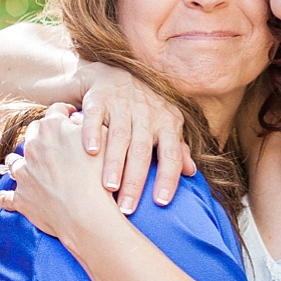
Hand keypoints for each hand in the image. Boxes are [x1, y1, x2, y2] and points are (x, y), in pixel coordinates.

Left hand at [0, 106, 117, 250]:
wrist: (88, 214)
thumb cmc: (101, 176)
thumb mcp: (105, 140)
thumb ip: (87, 125)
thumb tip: (75, 120)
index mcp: (53, 127)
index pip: (56, 111)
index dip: (65, 113)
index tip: (70, 117)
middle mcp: (33, 146)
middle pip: (33, 133)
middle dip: (42, 136)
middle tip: (53, 144)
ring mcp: (24, 172)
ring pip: (14, 162)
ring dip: (18, 162)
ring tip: (26, 167)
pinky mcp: (20, 198)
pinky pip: (6, 197)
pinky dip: (6, 197)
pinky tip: (4, 197)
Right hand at [67, 63, 195, 214]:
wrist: (111, 73)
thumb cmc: (141, 108)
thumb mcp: (163, 124)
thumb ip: (176, 149)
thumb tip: (192, 172)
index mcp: (167, 121)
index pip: (170, 153)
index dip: (167, 177)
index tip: (161, 202)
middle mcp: (147, 112)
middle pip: (142, 150)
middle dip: (135, 180)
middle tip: (128, 207)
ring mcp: (122, 103)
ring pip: (119, 136)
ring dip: (114, 163)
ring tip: (109, 188)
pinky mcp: (98, 98)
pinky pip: (94, 117)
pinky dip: (91, 133)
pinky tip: (89, 152)